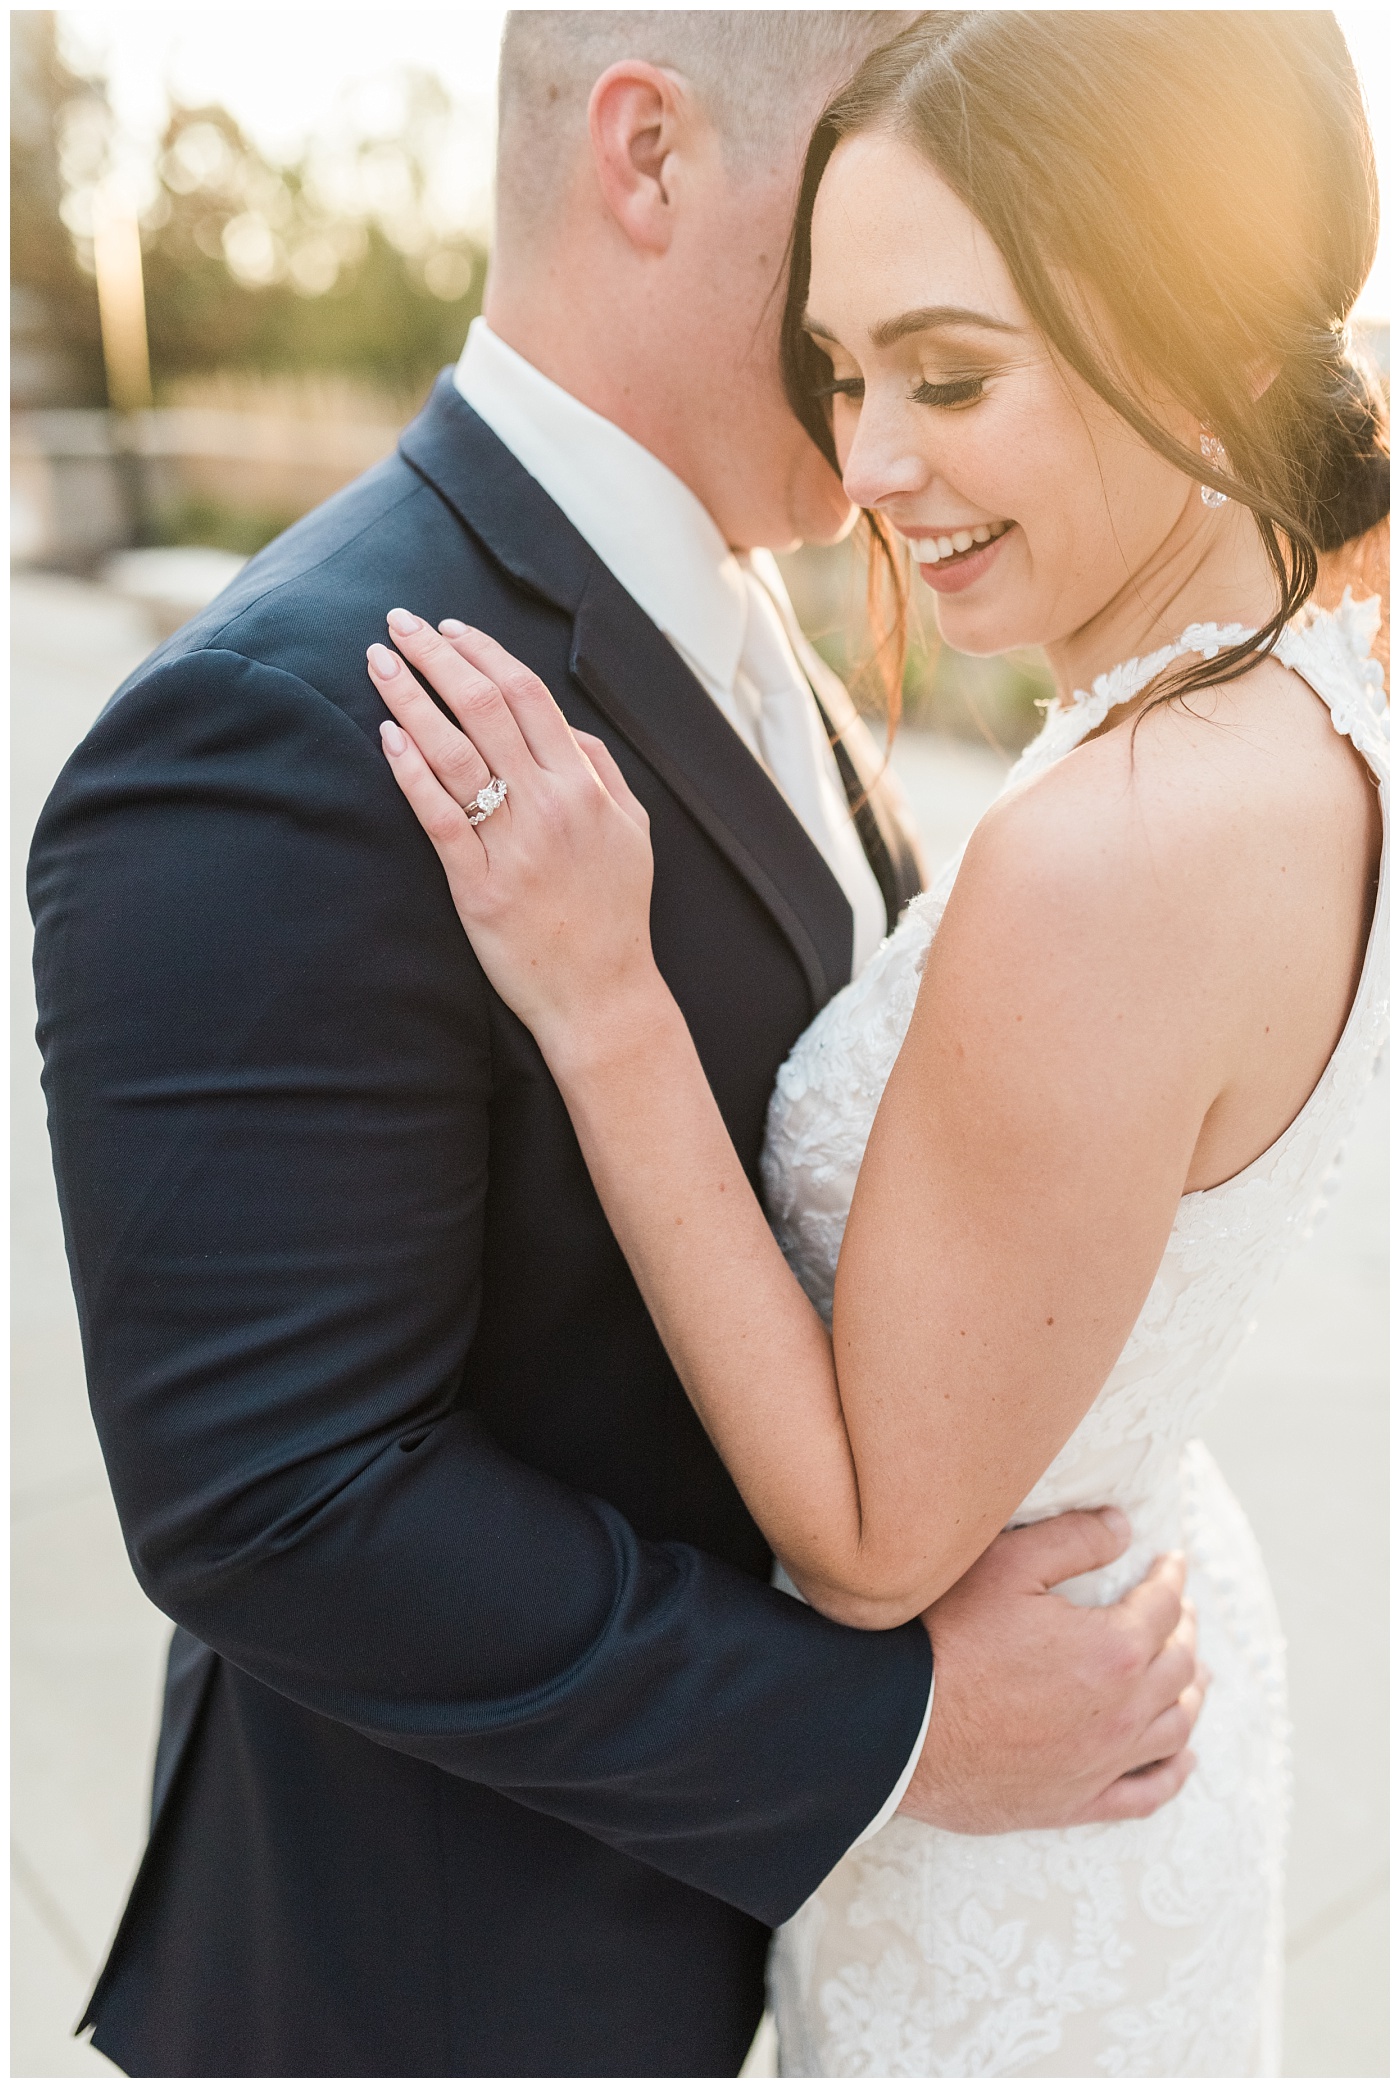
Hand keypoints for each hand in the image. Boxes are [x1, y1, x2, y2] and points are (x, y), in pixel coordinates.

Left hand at [368, 612, 663, 1066]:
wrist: (603, 996)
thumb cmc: (615, 914)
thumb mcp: (631, 831)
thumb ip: (599, 770)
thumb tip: (561, 724)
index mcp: (585, 787)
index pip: (528, 695)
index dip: (484, 652)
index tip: (449, 627)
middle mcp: (550, 807)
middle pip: (483, 709)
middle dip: (434, 657)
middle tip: (397, 624)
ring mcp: (513, 847)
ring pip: (454, 753)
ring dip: (410, 699)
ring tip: (377, 664)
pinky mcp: (478, 887)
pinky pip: (438, 817)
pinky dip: (410, 772)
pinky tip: (386, 736)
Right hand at [900, 1507, 1206, 1833]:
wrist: (898, 1726)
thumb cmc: (947, 1638)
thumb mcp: (1006, 1565)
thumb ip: (1073, 1540)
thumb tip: (1123, 1526)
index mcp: (1113, 1648)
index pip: (1163, 1606)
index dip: (1171, 1578)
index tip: (1172, 1563)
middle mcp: (1122, 1711)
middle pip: (1178, 1666)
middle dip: (1185, 1631)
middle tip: (1182, 1612)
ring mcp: (1102, 1763)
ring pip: (1174, 1729)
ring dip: (1190, 1696)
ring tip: (1193, 1676)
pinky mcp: (1075, 1801)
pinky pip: (1146, 1793)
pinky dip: (1173, 1773)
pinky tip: (1183, 1760)